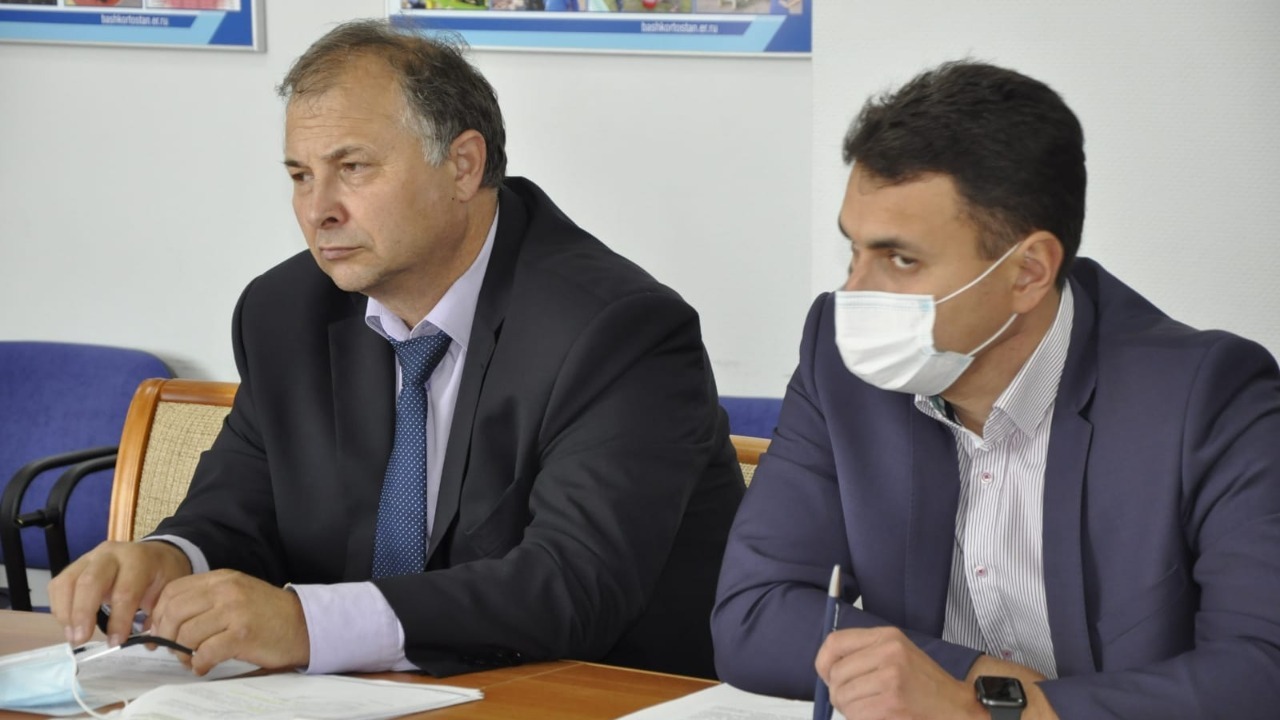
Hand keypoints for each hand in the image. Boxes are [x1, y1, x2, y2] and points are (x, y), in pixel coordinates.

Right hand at [49, 540, 191, 647]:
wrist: (155, 554)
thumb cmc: (161, 575)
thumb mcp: (168, 590)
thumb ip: (158, 615)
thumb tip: (148, 644)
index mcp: (139, 559)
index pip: (125, 591)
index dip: (119, 619)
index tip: (116, 643)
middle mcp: (111, 554)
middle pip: (90, 582)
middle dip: (83, 613)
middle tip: (81, 640)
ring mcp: (90, 557)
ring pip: (68, 582)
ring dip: (67, 613)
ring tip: (73, 636)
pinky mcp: (76, 565)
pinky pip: (59, 585)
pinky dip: (60, 607)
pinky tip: (69, 625)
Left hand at [149, 569, 309, 674]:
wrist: (303, 624)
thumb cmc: (266, 614)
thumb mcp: (235, 595)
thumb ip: (206, 600)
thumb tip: (166, 621)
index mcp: (222, 578)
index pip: (173, 591)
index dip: (159, 615)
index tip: (161, 631)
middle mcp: (227, 590)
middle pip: (174, 612)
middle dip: (167, 636)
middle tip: (174, 649)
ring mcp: (235, 611)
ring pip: (187, 634)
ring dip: (183, 653)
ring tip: (192, 659)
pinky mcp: (243, 635)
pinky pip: (205, 652)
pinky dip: (199, 664)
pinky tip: (205, 666)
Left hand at [815, 627, 984, 719]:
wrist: (959, 707)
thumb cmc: (926, 686)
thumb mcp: (897, 655)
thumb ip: (865, 655)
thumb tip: (827, 669)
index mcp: (886, 636)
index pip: (835, 642)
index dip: (823, 662)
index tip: (826, 675)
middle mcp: (887, 652)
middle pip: (835, 674)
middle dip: (838, 693)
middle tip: (854, 701)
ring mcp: (890, 677)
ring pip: (843, 696)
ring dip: (850, 709)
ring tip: (870, 709)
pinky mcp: (891, 702)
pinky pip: (856, 713)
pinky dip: (860, 719)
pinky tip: (878, 716)